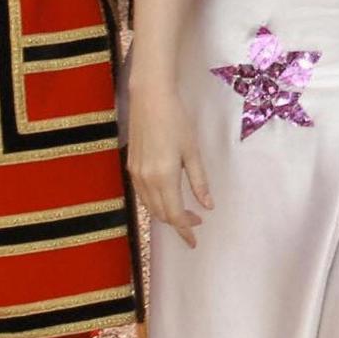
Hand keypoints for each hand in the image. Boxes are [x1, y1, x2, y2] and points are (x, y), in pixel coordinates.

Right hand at [126, 74, 212, 248]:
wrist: (149, 98)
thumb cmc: (176, 120)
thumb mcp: (192, 151)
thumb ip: (199, 181)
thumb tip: (208, 206)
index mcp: (164, 177)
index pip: (175, 215)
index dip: (185, 230)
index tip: (195, 240)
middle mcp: (146, 180)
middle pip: (161, 213)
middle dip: (178, 223)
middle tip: (196, 221)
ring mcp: (135, 173)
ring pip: (150, 206)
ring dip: (166, 213)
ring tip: (184, 212)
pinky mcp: (130, 166)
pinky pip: (142, 194)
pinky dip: (154, 202)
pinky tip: (166, 197)